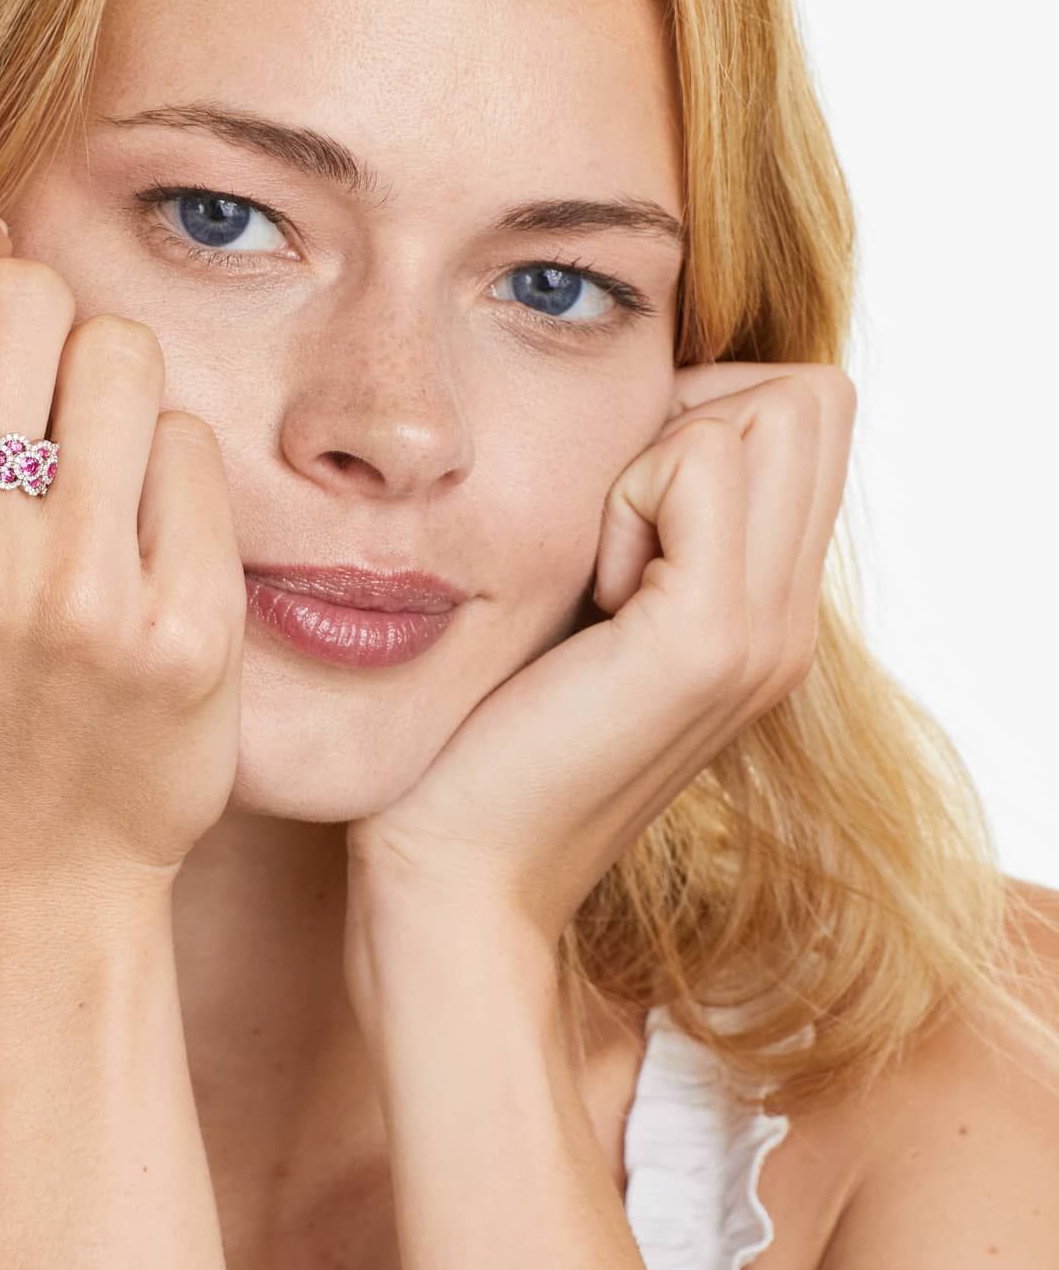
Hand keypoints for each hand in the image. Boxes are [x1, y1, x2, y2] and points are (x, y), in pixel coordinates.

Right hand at [0, 200, 247, 918]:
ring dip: (103, 386)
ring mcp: (89, 596)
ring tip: (81, 463)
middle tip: (26, 381)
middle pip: (30, 296)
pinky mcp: (191, 629)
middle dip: (30, 312)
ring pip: (126, 355)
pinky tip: (133, 535)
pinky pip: (193, 448)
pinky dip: (162, 469)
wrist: (14, 881)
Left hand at [344, 361, 856, 953]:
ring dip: (660, 457)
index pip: (806, 414)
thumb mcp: (580, 611)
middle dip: (695, 415)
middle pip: (810, 399)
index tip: (617, 510)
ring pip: (772, 412)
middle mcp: (787, 621)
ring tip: (599, 570)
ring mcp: (764, 634)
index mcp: (764, 611)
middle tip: (612, 525)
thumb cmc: (484, 732)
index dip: (705, 414)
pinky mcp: (706, 640)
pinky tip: (588, 593)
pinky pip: (700, 463)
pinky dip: (626, 496)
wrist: (460, 869)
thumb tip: (638, 419)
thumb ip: (639, 528)